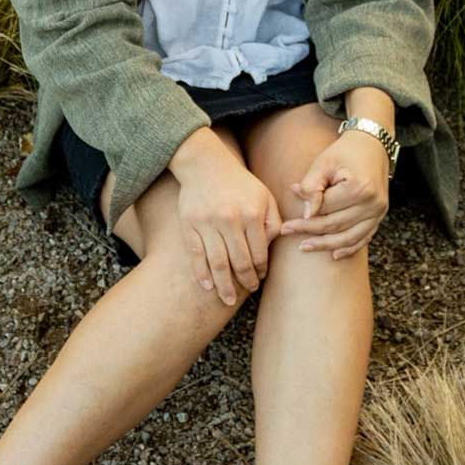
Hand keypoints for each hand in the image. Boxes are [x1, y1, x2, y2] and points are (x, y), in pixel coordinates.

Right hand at [174, 143, 283, 305]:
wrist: (205, 164)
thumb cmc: (239, 182)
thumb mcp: (264, 195)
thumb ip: (273, 221)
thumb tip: (274, 246)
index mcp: (252, 214)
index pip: (259, 252)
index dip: (261, 270)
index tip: (260, 277)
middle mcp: (230, 220)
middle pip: (239, 262)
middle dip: (246, 282)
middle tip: (248, 290)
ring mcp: (208, 223)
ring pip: (217, 263)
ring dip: (224, 286)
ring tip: (227, 300)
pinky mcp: (189, 225)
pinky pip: (196, 255)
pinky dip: (201, 274)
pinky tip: (207, 287)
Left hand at [279, 131, 389, 260]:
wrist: (372, 145)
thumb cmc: (345, 152)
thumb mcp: (324, 163)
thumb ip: (312, 186)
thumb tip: (306, 213)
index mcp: (358, 188)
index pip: (326, 210)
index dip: (304, 219)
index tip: (285, 224)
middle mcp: (372, 203)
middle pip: (336, 225)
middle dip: (310, 232)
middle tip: (288, 233)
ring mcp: (379, 211)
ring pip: (349, 237)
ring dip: (326, 245)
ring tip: (305, 247)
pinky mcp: (380, 215)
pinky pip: (364, 237)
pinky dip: (349, 247)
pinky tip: (334, 254)